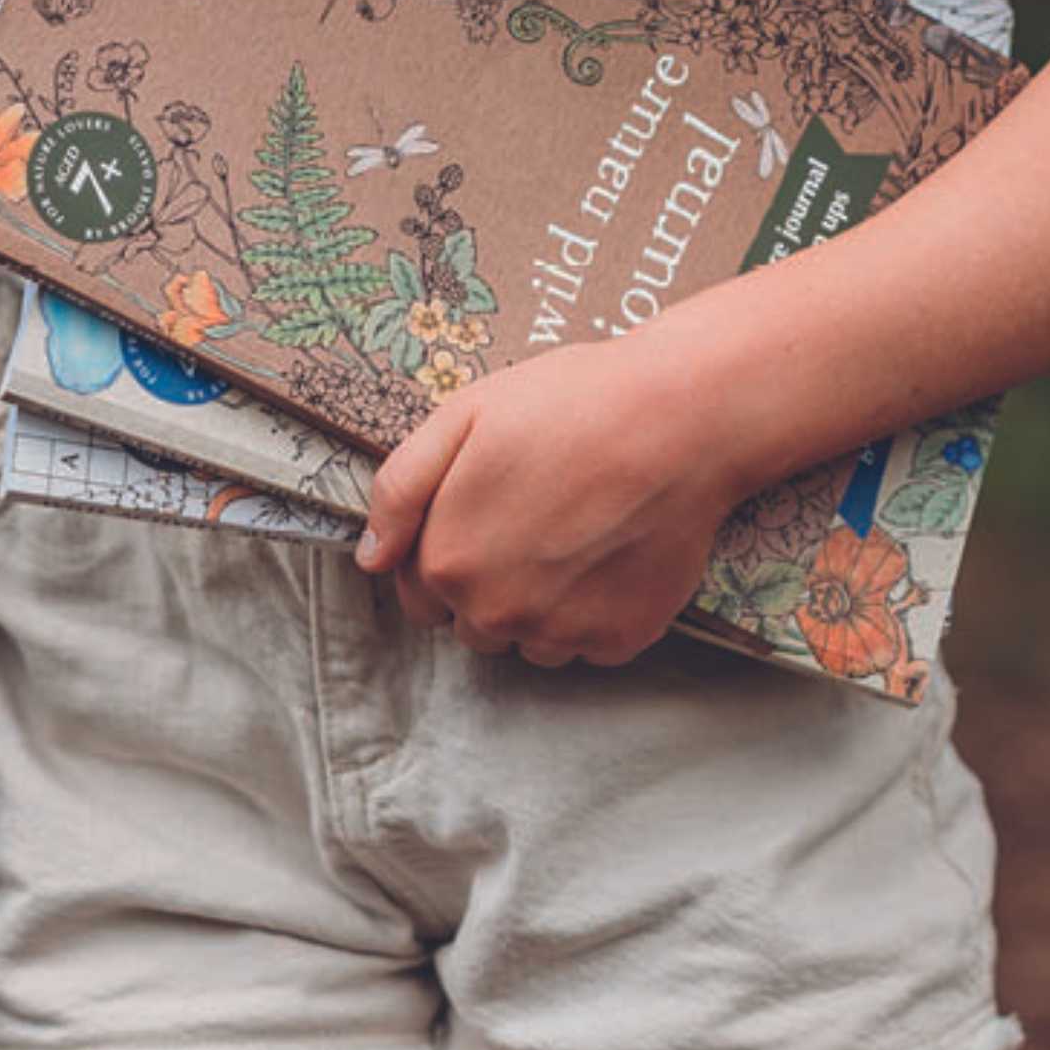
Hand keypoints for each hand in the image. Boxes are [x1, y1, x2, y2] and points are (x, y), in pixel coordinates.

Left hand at [353, 331, 747, 665]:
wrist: (678, 416)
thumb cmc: (567, 403)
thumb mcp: (460, 418)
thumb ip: (399, 492)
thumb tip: (371, 558)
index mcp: (448, 563)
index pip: (419, 595)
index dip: (443, 553)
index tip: (479, 517)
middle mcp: (499, 614)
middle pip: (473, 624)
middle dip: (488, 584)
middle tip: (531, 520)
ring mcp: (563, 633)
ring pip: (529, 643)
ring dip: (538, 607)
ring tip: (573, 538)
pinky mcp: (623, 638)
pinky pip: (588, 645)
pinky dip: (593, 614)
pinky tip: (610, 556)